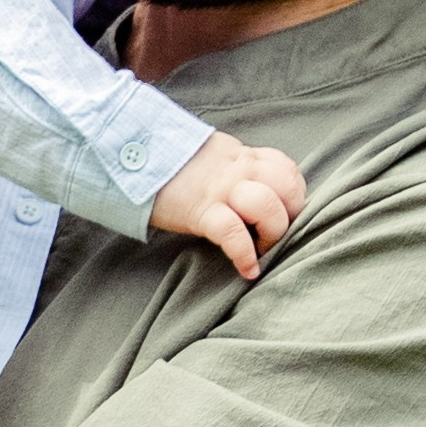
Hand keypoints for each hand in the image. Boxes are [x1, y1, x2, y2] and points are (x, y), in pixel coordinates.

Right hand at [148, 131, 305, 283]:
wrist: (132, 159)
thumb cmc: (169, 166)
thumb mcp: (210, 157)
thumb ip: (235, 169)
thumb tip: (254, 190)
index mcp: (240, 156)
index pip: (286, 169)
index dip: (293, 195)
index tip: (283, 214)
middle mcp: (236, 169)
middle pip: (286, 188)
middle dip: (289, 216)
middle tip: (270, 235)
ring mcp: (220, 189)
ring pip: (266, 206)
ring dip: (271, 233)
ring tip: (259, 249)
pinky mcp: (200, 210)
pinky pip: (234, 233)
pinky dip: (245, 255)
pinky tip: (248, 270)